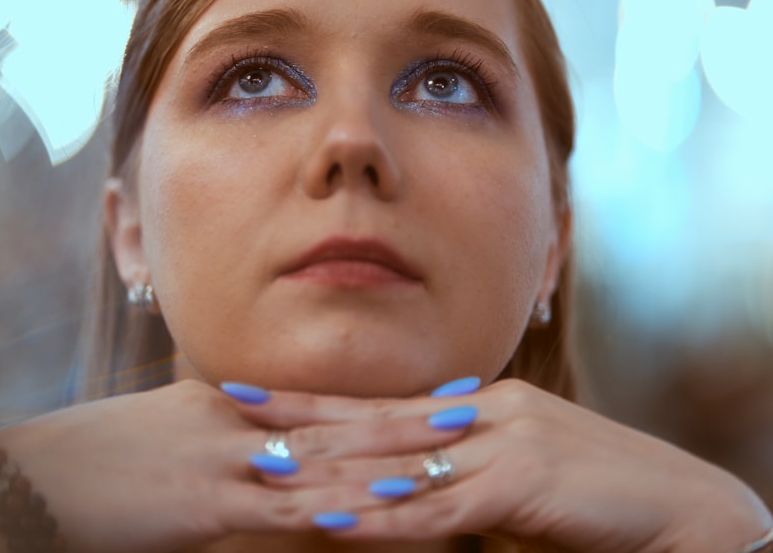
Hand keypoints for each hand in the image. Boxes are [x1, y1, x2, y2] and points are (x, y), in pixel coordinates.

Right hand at [0, 380, 460, 552]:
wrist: (20, 478)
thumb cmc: (79, 464)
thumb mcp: (149, 442)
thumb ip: (201, 444)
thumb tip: (242, 451)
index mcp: (217, 404)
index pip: (310, 403)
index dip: (370, 398)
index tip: (416, 389)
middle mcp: (230, 421)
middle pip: (333, 421)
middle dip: (400, 417)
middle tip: (465, 404)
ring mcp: (221, 460)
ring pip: (324, 462)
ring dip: (389, 459)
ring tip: (450, 453)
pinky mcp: (205, 505)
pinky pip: (284, 511)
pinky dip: (336, 509)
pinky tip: (380, 509)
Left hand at [232, 378, 772, 552]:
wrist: (683, 510)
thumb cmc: (596, 498)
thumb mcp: (518, 476)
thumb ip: (464, 472)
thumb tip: (407, 482)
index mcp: (478, 404)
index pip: (379, 404)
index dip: (315, 401)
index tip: (255, 396)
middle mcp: (482, 410)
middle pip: (372, 420)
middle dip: (299, 421)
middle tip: (231, 414)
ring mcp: (502, 440)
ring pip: (394, 461)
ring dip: (327, 470)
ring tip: (263, 470)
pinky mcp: (522, 481)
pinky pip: (438, 506)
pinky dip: (386, 514)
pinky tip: (340, 517)